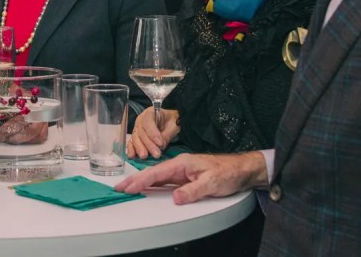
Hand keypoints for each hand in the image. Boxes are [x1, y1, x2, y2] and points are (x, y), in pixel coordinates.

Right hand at [114, 151, 267, 204]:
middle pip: (152, 173)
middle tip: (119, 187)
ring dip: (141, 182)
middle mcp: (179, 165)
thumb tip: (175, 198)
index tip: (128, 187)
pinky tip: (146, 188)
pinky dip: (152, 184)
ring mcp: (181, 171)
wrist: (241, 170)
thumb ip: (193, 190)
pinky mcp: (185, 177)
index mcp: (182, 163)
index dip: (141, 181)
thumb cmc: (228, 172)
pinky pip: (164, 181)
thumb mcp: (211, 183)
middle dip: (134, 180)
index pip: (157, 173)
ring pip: (157, 177)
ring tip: (127, 188)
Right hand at [127, 107, 179, 159]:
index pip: (147, 122)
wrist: (171, 123)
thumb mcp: (173, 126)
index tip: (160, 143)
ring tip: (145, 156)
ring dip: (140, 148)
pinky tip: (132, 156)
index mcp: (150, 112)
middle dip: (148, 144)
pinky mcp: (136, 137)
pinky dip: (131, 149)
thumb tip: (160, 145)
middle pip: (141, 132)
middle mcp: (141, 120)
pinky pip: (131, 142)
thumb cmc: (172, 122)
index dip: (153, 133)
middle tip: (156, 154)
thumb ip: (167, 134)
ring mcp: (137, 128)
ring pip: (135, 138)